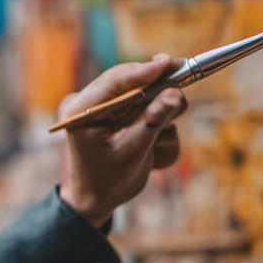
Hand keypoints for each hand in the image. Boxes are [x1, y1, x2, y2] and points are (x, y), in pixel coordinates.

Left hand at [57, 54, 186, 227]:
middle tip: (181, 97)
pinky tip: (152, 155)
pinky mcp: (123, 115)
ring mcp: (108, 108)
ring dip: (161, 124)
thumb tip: (174, 95)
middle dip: (160, 95)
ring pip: (150, 98)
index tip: (171, 63)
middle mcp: (92, 103)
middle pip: (135, 82)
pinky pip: (152, 113)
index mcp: (81, 109)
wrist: (96, 199)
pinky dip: (159, 133)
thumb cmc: (108, 181)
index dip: (145, 71)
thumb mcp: (132, 154)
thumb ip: (152, 123)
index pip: (116, 80)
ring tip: (154, 151)